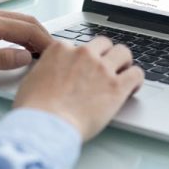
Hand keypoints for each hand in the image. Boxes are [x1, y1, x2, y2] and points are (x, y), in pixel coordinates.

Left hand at [0, 7, 53, 83]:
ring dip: (29, 33)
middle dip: (41, 35)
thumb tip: (26, 57)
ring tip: (38, 51)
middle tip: (53, 53)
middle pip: (24, 21)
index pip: (27, 29)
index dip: (44, 42)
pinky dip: (16, 31)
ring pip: (14, 20)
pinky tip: (17, 44)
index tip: (56, 54)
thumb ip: (1, 60)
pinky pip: (2, 22)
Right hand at [13, 36, 143, 140]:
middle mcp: (83, 53)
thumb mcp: (31, 79)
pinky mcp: (116, 86)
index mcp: (61, 49)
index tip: (83, 68)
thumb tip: (48, 74)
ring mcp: (101, 68)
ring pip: (123, 52)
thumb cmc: (34, 109)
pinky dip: (136, 79)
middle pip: (103, 43)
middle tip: (106, 67)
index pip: (77, 45)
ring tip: (124, 73)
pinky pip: (136, 73)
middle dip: (105, 54)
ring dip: (124, 62)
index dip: (81, 58)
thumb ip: (45, 70)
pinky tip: (133, 88)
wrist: (46, 125)